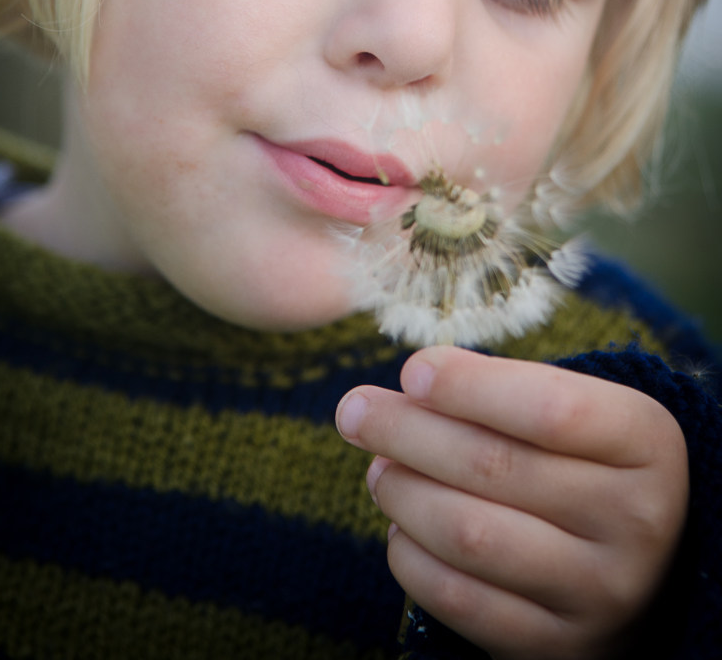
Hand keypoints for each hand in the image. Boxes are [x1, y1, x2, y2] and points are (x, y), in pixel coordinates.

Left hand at [336, 346, 688, 659]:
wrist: (648, 562)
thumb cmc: (588, 460)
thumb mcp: (577, 408)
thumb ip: (503, 390)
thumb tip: (410, 385)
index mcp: (647, 444)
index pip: (551, 409)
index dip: (470, 387)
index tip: (412, 370)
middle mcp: (635, 521)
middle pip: (494, 467)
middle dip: (406, 432)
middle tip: (355, 410)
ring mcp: (600, 592)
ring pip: (469, 534)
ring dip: (402, 492)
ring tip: (378, 468)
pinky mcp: (558, 645)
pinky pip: (459, 599)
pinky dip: (411, 557)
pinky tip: (401, 525)